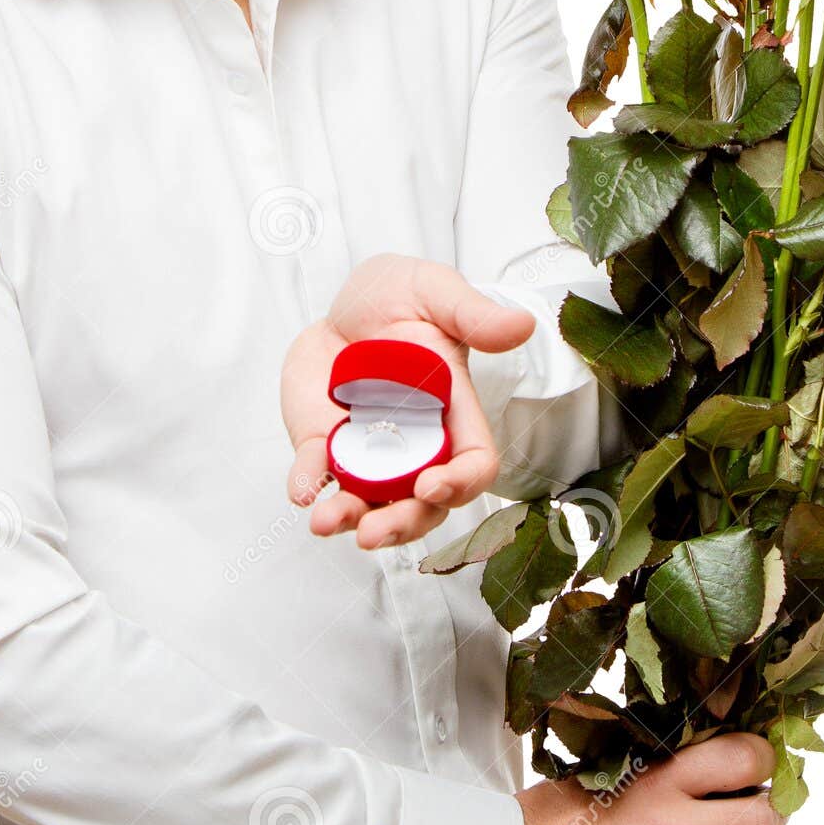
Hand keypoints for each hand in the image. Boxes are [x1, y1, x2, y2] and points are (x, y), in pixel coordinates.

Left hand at [282, 253, 535, 548]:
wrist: (343, 301)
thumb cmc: (400, 296)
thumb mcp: (435, 291)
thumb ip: (472, 313)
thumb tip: (523, 326)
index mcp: (452, 409)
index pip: (473, 462)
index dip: (460, 483)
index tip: (431, 485)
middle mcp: (414, 441)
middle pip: (421, 503)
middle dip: (400, 524)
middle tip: (372, 533)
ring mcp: (368, 448)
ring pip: (369, 502)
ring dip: (350, 518)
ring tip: (325, 521)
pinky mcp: (324, 442)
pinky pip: (318, 471)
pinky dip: (308, 482)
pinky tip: (301, 488)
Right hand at [516, 733, 784, 824]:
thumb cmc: (565, 809)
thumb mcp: (613, 760)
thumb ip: (668, 754)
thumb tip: (718, 737)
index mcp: (658, 780)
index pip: (745, 758)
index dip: (760, 753)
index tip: (754, 752)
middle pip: (764, 816)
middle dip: (765, 803)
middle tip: (750, 796)